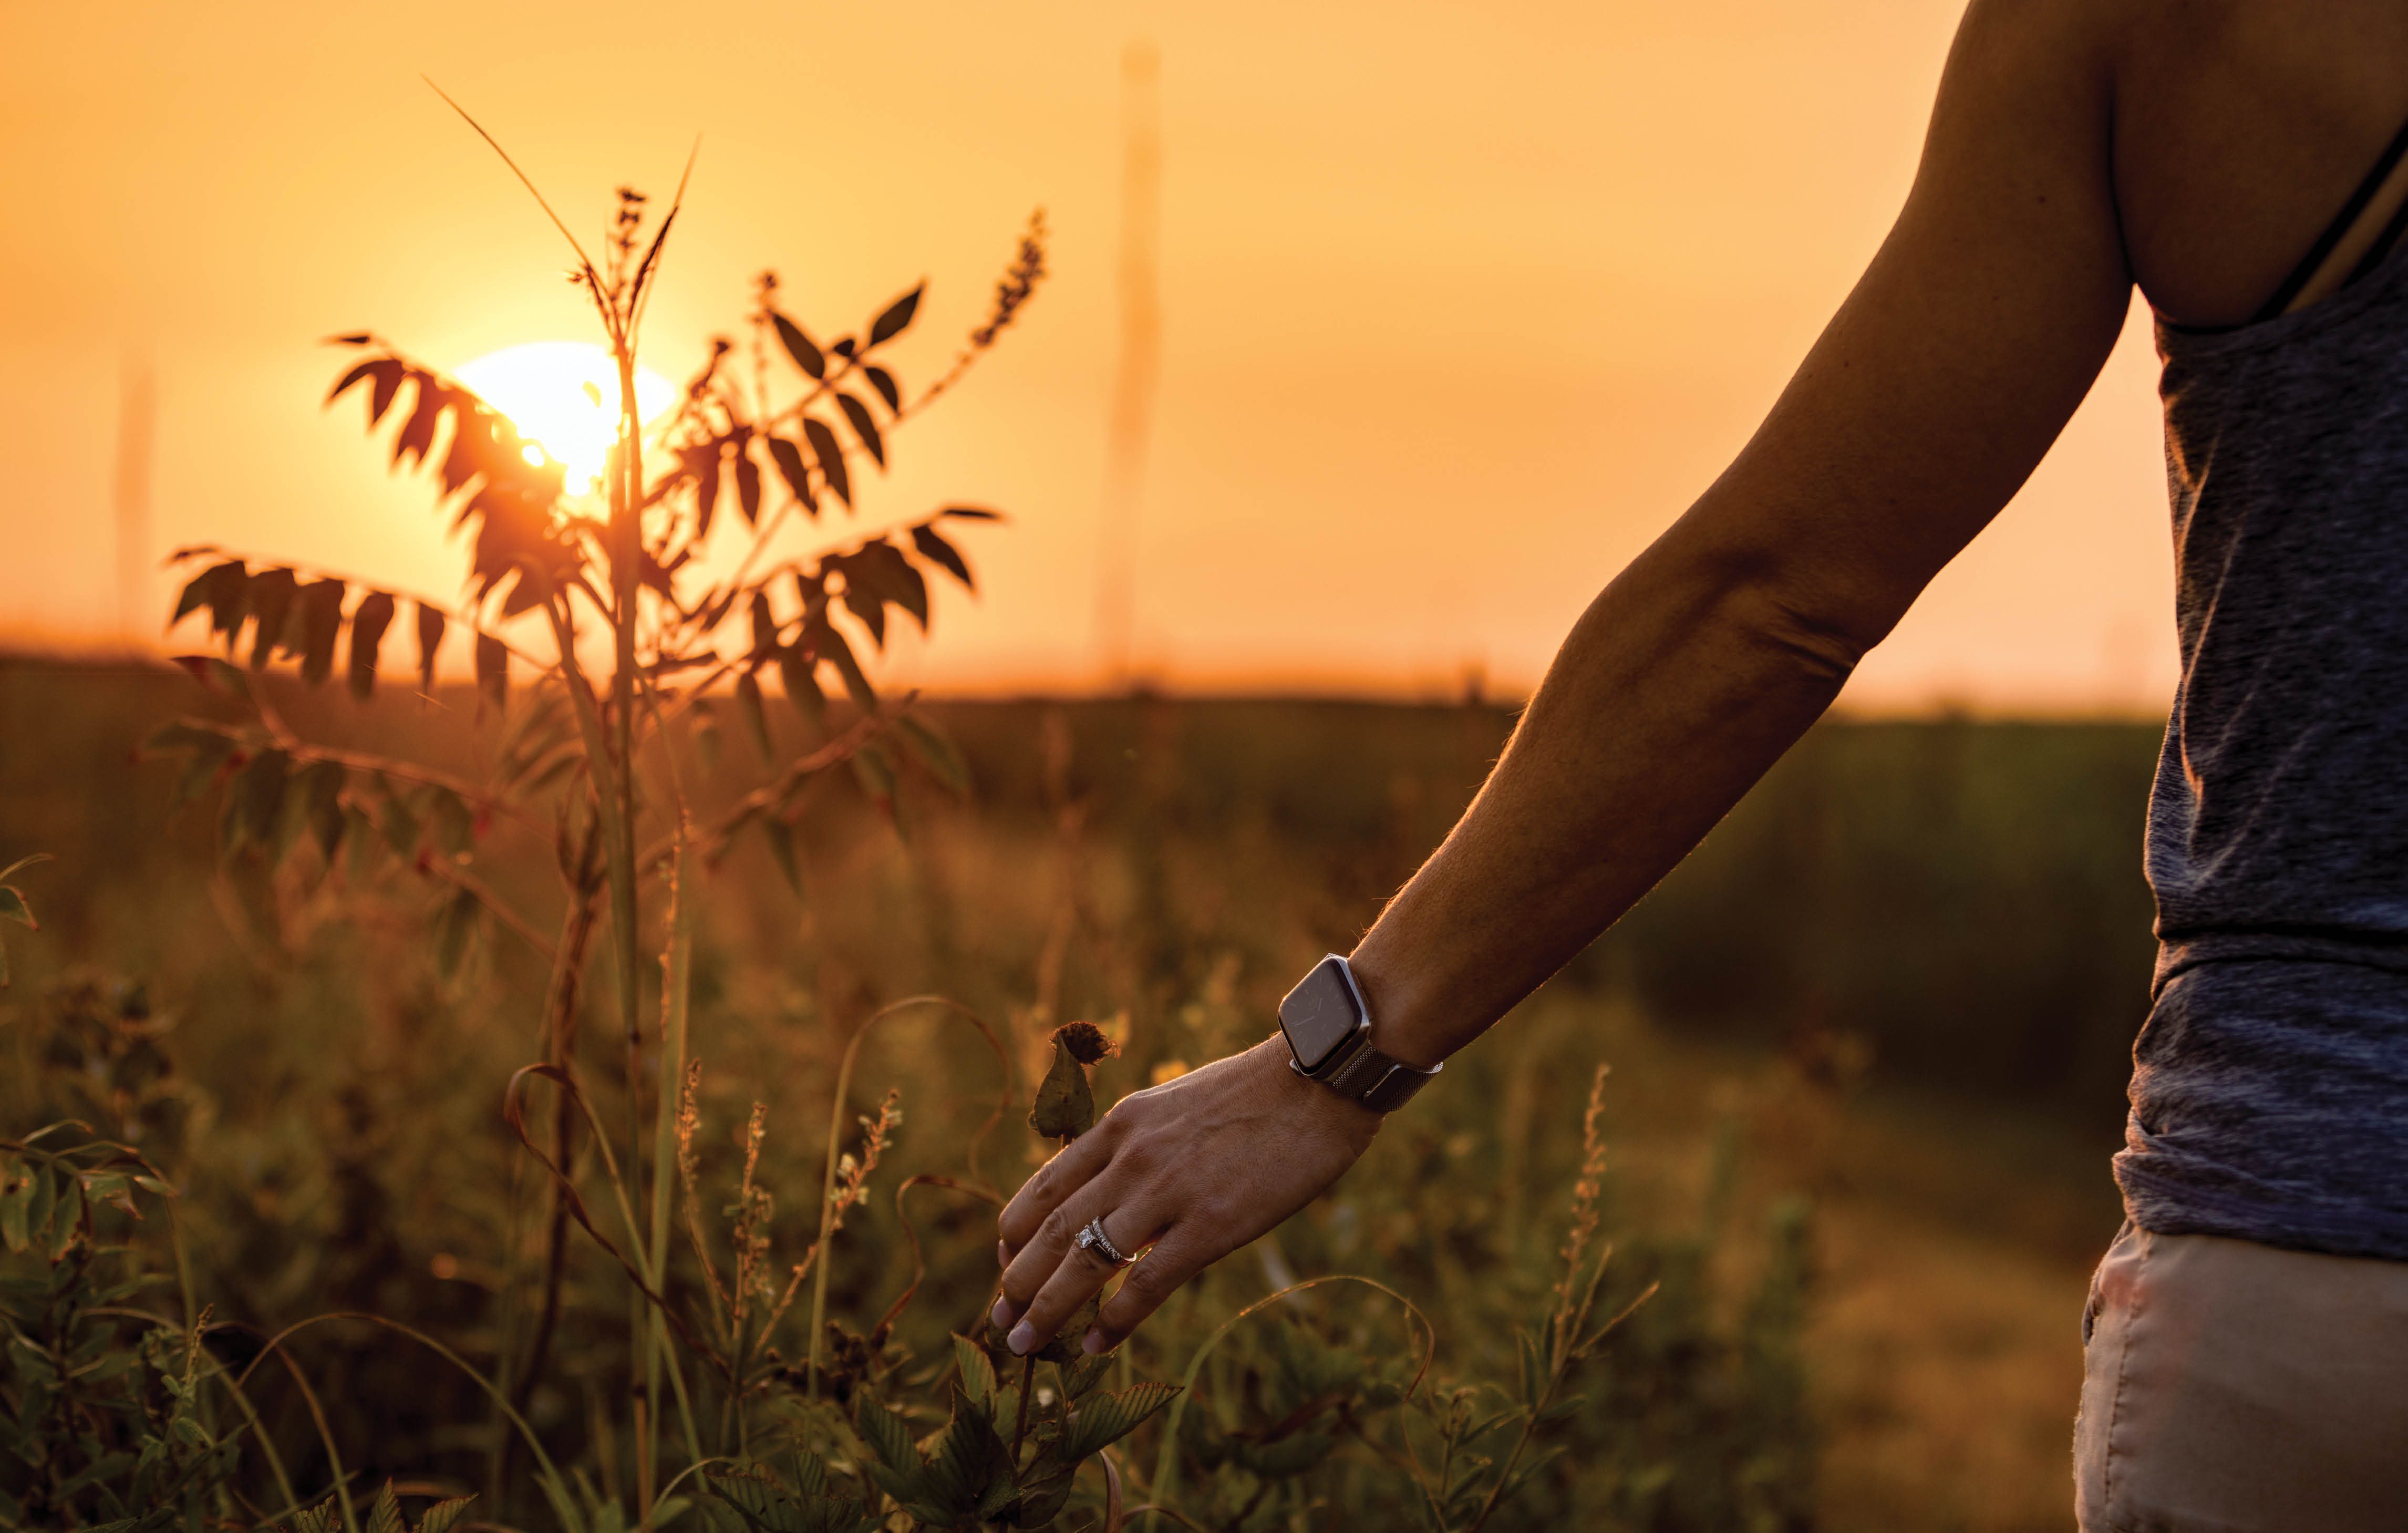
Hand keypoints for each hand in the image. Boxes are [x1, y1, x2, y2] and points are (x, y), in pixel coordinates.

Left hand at [992, 1034, 1381, 1355]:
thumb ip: (1137, 1145)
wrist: (1318, 1082)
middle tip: (999, 1321)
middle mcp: (1131, 1157)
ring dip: (1047, 1309)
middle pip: (1052, 1229)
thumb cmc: (1256, 1095)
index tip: (1004, 1263)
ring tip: (1024, 1344)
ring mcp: (1167, 1191)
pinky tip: (1096, 1345)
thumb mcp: (1174, 1105)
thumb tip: (1112, 1191)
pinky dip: (1114, 1321)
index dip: (1015, 1233)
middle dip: (1016, 1280)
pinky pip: (1145, 1284)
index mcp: (1120, 1125)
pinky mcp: (1209, 1225)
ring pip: (1084, 1260)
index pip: (1045, 1186)